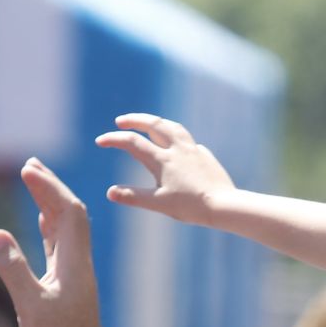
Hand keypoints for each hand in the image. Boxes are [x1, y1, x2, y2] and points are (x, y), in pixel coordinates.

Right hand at [0, 160, 104, 326]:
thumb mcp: (30, 305)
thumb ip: (13, 268)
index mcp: (75, 262)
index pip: (68, 213)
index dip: (49, 188)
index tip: (28, 168)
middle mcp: (78, 263)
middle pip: (70, 214)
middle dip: (51, 187)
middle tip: (30, 164)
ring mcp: (73, 273)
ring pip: (66, 228)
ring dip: (50, 202)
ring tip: (33, 180)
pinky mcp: (66, 284)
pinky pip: (60, 245)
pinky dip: (49, 225)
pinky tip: (41, 219)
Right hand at [96, 114, 236, 225]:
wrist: (225, 205)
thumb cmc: (191, 207)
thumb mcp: (159, 204)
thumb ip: (134, 197)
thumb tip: (110, 192)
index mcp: (162, 160)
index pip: (132, 143)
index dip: (114, 139)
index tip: (100, 141)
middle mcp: (177, 149)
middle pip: (153, 124)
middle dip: (134, 120)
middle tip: (121, 121)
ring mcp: (193, 150)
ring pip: (172, 127)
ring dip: (156, 122)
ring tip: (149, 123)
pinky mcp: (205, 156)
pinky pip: (188, 140)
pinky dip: (176, 136)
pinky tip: (177, 144)